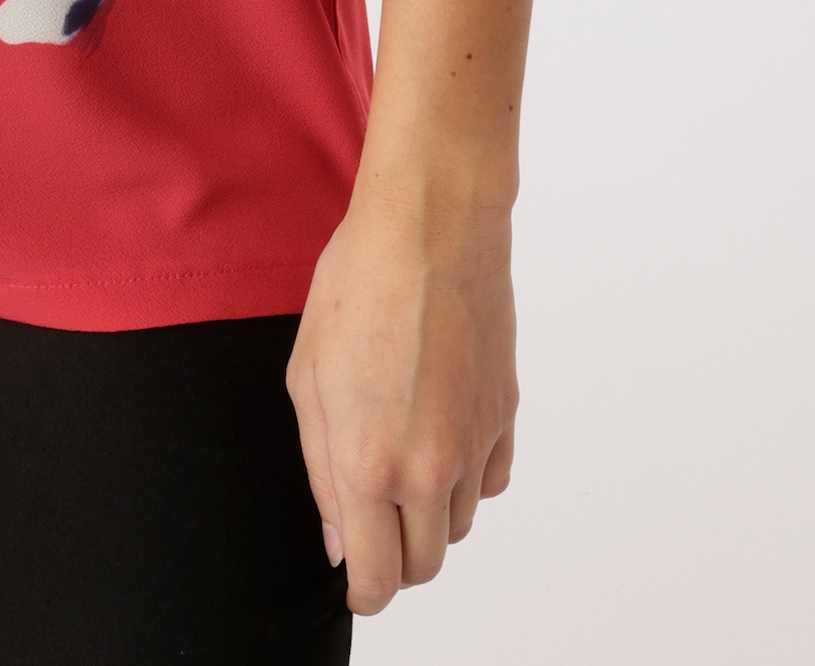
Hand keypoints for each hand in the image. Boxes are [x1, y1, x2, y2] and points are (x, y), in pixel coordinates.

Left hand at [285, 184, 520, 616]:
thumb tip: (338, 541)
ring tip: (399, 448)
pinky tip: (438, 426)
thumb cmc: (358, 285)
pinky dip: (466, 476)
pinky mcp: (507, 416)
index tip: (355, 578)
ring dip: (429, 512)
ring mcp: (476, 444)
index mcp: (369, 464)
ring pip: (457, 525)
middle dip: (394, 555)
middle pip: (424, 565)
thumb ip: (320, 471)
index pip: (378, 579)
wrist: (433, 226)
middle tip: (370, 514)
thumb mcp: (307, 377)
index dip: (362, 589)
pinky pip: (489, 481)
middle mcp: (430, 469)